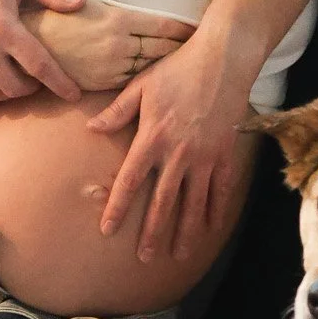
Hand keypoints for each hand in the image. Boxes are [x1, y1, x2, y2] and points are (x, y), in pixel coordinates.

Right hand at [28, 0, 194, 94]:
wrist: (32, 42)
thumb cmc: (61, 18)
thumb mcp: (93, 6)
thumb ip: (122, 15)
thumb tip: (148, 21)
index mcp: (119, 19)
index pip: (162, 25)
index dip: (183, 29)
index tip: (201, 29)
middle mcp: (119, 44)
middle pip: (162, 47)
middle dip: (183, 48)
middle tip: (206, 49)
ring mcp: (112, 66)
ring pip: (150, 66)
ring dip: (169, 66)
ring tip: (190, 66)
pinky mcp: (103, 83)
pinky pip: (133, 81)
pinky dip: (148, 79)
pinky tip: (162, 80)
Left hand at [87, 33, 254, 261]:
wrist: (223, 60)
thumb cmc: (178, 69)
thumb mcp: (141, 85)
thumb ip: (117, 111)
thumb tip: (92, 128)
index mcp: (152, 138)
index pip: (130, 181)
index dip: (118, 207)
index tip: (108, 230)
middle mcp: (178, 154)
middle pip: (162, 201)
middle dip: (152, 232)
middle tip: (144, 258)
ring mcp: (205, 156)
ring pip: (193, 202)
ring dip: (185, 231)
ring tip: (178, 255)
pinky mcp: (225, 153)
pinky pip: (220, 189)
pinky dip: (215, 210)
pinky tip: (210, 228)